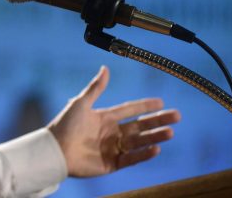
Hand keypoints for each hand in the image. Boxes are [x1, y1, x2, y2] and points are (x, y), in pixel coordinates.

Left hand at [47, 66, 180, 176]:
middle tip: (176, 116)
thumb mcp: (81, 103)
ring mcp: (112, 148)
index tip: (161, 101)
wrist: (55, 150)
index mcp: (104, 117)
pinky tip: (156, 149)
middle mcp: (111, 133)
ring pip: (139, 142)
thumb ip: (96, 87)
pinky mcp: (111, 164)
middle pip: (140, 126)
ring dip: (155, 137)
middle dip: (158, 121)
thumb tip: (105, 67)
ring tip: (170, 132)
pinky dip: (143, 154)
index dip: (145, 105)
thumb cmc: (64, 125)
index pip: (130, 110)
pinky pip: (131, 158)